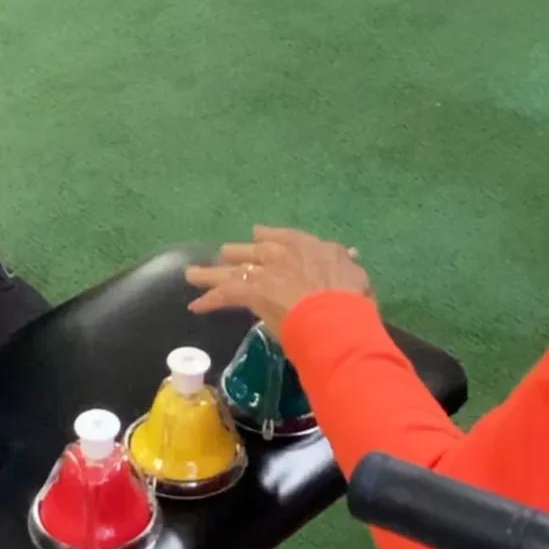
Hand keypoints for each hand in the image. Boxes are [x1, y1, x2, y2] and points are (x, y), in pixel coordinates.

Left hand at [187, 227, 371, 338]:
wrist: (332, 312)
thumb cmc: (349, 298)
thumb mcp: (356, 275)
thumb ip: (347, 263)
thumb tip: (350, 255)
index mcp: (307, 246)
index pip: (282, 236)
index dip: (268, 237)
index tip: (259, 236)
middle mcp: (280, 252)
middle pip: (251, 249)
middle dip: (237, 253)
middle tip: (225, 255)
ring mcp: (262, 270)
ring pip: (230, 269)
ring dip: (211, 273)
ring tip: (192, 274)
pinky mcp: (248, 291)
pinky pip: (223, 294)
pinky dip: (208, 300)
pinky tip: (195, 306)